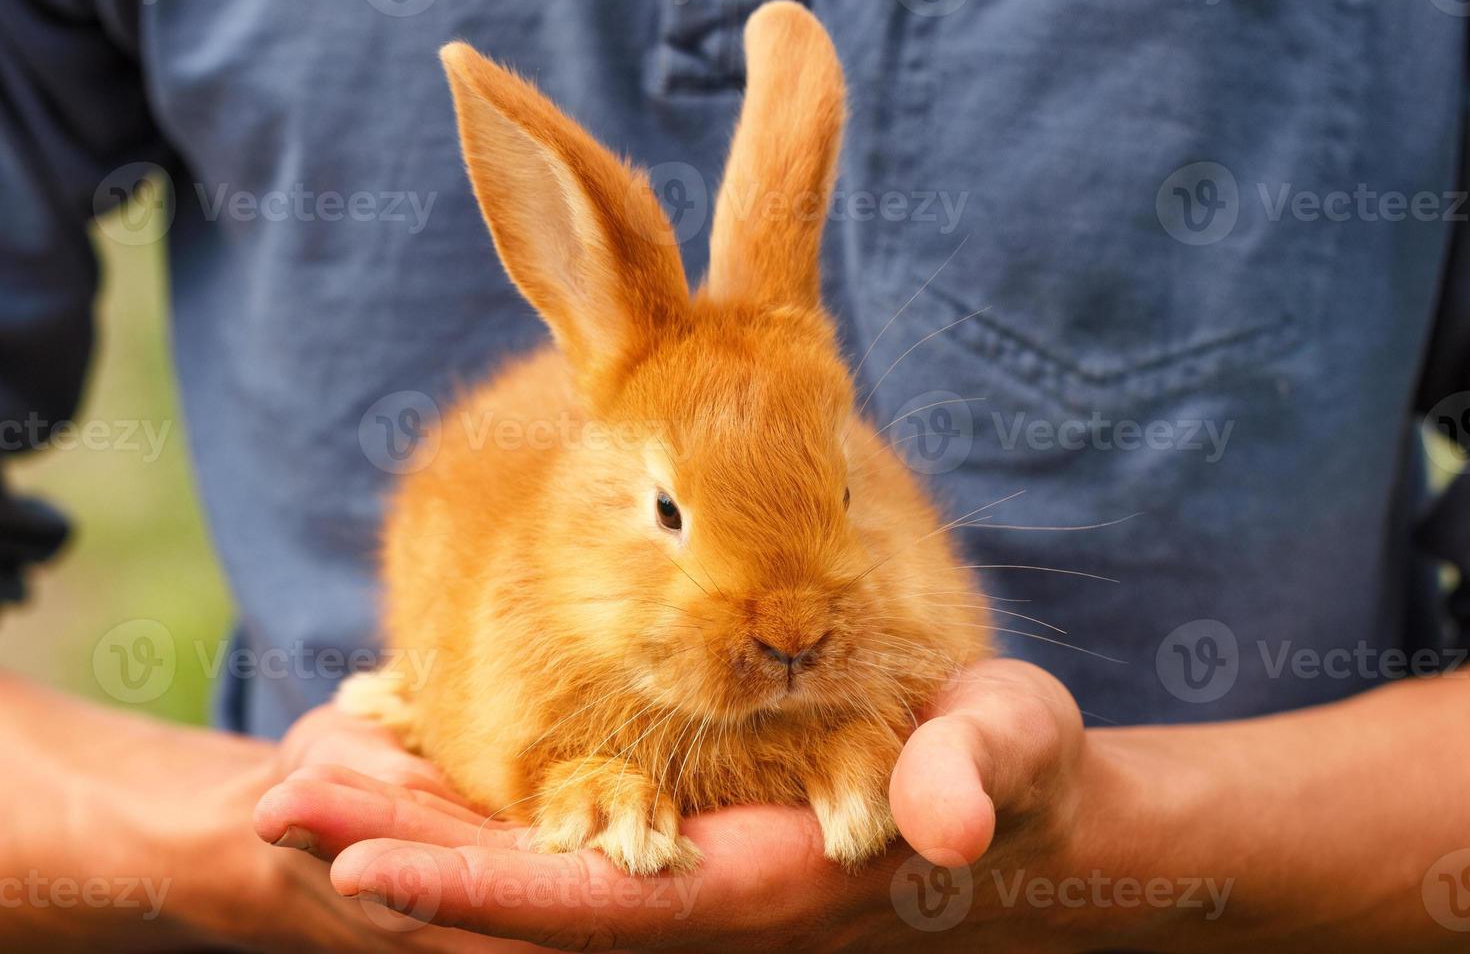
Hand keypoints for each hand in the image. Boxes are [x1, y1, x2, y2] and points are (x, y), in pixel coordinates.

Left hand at [260, 660, 1112, 950]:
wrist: (1018, 804)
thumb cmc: (1015, 773)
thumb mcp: (1009, 756)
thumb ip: (977, 778)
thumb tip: (951, 823)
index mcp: (761, 887)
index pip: (602, 906)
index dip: (483, 890)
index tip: (361, 869)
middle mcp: (704, 894)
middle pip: (529, 894)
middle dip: (404, 854)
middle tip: (280, 799)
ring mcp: (691, 868)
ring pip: (532, 859)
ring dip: (420, 821)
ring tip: (313, 769)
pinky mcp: (692, 833)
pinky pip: (566, 824)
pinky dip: (482, 801)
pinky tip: (420, 755)